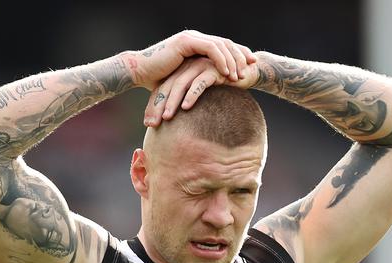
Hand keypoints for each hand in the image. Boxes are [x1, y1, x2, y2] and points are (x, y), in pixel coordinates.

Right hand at [122, 30, 255, 90]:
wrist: (139, 72)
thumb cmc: (156, 80)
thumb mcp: (183, 81)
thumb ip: (196, 82)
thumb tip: (207, 96)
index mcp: (195, 44)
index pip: (222, 47)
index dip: (237, 54)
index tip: (250, 65)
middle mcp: (195, 38)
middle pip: (225, 43)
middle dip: (241, 54)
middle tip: (253, 66)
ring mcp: (191, 38)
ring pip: (220, 45)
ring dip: (232, 60)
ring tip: (240, 75)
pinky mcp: (186, 42)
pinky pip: (210, 49)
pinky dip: (221, 60)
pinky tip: (227, 73)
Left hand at [143, 55, 259, 126]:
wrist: (248, 72)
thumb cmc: (225, 86)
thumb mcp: (204, 95)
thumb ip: (190, 103)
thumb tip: (177, 126)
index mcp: (182, 71)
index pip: (163, 89)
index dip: (154, 106)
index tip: (148, 124)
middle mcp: (188, 66)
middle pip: (168, 87)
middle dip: (158, 106)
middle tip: (152, 124)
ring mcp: (200, 66)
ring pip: (181, 84)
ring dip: (172, 102)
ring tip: (166, 118)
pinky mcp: (213, 69)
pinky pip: (199, 83)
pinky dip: (192, 95)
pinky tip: (186, 107)